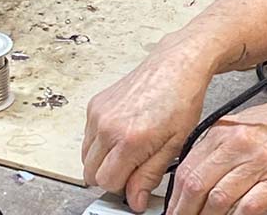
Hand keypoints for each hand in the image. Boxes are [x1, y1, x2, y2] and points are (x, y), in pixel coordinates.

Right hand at [82, 36, 214, 210]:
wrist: (174, 66)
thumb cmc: (180, 100)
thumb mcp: (174, 146)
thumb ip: (149, 176)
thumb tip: (134, 200)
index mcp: (128, 139)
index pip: (107, 182)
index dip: (122, 189)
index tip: (135, 184)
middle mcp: (106, 126)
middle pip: (90, 172)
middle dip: (110, 177)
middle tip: (132, 168)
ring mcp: (97, 113)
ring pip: (86, 155)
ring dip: (103, 160)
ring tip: (129, 151)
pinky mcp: (95, 103)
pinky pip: (88, 136)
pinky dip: (100, 142)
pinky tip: (122, 135)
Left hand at [168, 91, 266, 214]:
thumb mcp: (237, 126)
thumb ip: (215, 148)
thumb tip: (193, 172)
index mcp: (221, 132)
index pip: (188, 167)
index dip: (175, 194)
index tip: (172, 207)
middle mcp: (236, 145)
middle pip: (198, 184)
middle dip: (185, 209)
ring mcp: (258, 162)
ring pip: (219, 198)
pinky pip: (249, 206)